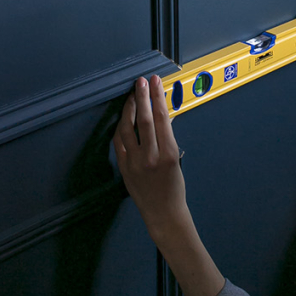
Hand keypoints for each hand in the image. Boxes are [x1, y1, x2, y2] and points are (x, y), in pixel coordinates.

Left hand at [113, 75, 186, 237]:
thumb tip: (162, 116)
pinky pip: (119, 143)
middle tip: (141, 81)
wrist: (164, 214)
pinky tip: (123, 119)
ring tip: (131, 97)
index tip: (155, 82)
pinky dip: (120, 128)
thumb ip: (168, 138)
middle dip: (142, 96)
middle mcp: (150, 156)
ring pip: (127, 128)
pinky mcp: (124, 168)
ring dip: (128, 109)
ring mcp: (135, 162)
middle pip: (143, 119)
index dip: (157, 96)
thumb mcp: (176, 160)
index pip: (161, 117)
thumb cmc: (174, 187)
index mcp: (168, 153)